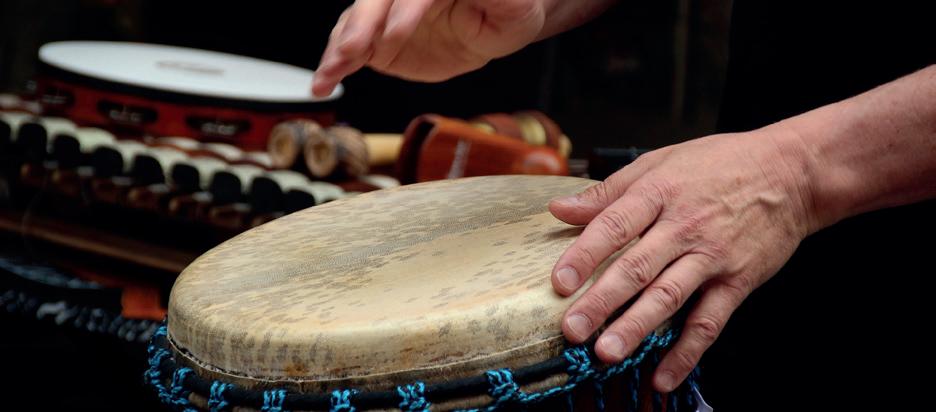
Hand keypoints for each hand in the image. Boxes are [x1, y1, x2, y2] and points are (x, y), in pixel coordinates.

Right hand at [311, 0, 547, 95]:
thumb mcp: (513, 8)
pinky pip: (350, 48)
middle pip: (376, 1)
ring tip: (330, 72)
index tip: (398, 35)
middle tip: (354, 49)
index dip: (405, 11)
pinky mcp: (377, 39)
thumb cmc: (508, 11)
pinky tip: (323, 83)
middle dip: (362, 24)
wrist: (493, 27)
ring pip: (356, 21)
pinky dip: (335, 66)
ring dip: (340, 47)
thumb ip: (498, 1)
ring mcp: (387, 12)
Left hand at [549, 126, 816, 391]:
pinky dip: (687, 352)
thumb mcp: (660, 162)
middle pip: (637, 267)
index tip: (560, 283)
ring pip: (669, 297)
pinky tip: (663, 377)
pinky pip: (709, 321)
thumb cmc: (718, 164)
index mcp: (659, 192)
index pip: (614, 225)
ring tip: (608, 353)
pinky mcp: (737, 281)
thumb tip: (559, 208)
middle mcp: (684, 226)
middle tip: (573, 330)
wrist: (791, 173)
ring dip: (637, 327)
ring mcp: (712, 256)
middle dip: (602, 301)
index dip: (584, 255)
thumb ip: (607, 192)